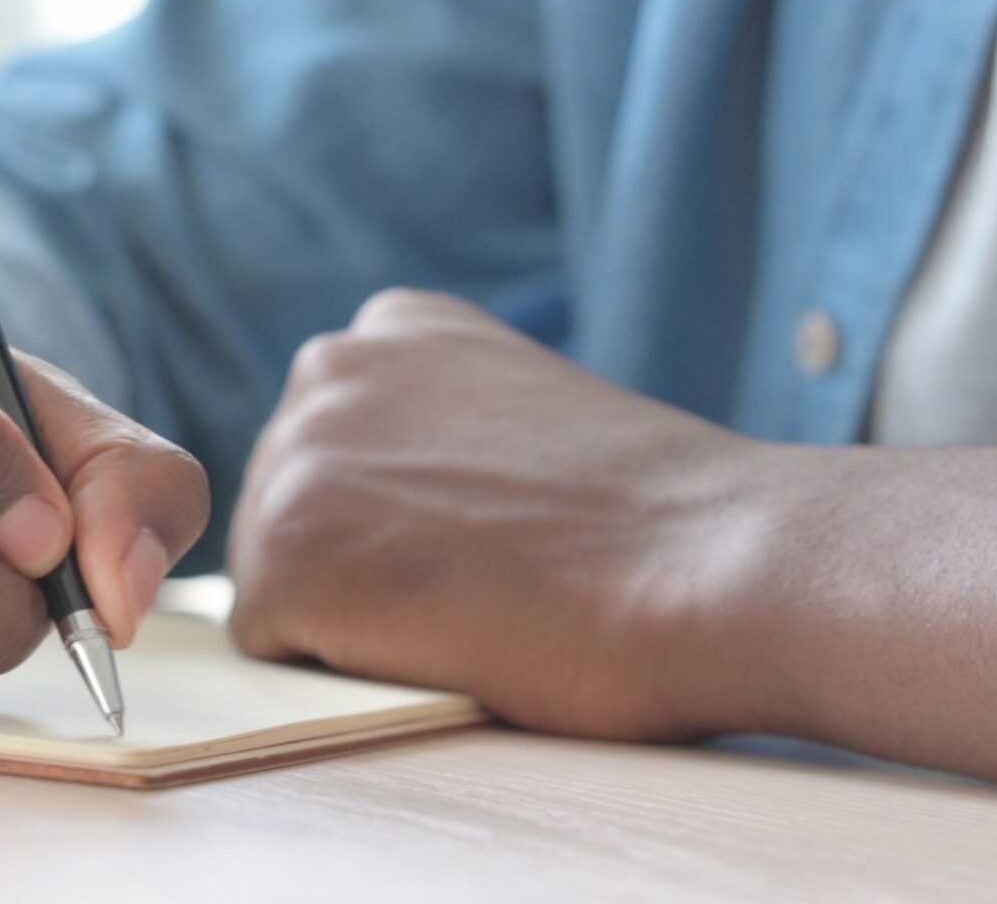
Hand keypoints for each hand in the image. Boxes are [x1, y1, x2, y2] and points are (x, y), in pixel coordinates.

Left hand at [228, 288, 770, 738]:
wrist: (723, 564)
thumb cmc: (655, 521)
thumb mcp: (518, 414)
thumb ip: (431, 431)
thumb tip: (368, 502)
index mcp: (391, 328)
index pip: (334, 455)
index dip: (406, 522)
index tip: (497, 534)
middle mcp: (327, 369)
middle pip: (291, 512)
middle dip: (364, 565)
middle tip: (492, 581)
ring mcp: (295, 457)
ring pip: (278, 580)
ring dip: (355, 617)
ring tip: (476, 606)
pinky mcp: (284, 556)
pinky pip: (274, 646)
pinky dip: (345, 668)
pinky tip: (445, 640)